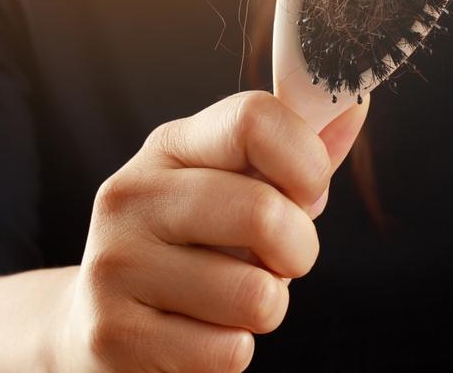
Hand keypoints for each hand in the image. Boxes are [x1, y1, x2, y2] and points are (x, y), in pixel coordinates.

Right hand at [56, 90, 367, 371]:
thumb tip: (353, 103)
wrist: (100, 320)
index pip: (255, 119)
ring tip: (233, 299)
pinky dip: (233, 352)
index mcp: (171, 146)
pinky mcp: (112, 338)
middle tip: (280, 261)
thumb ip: (298, 152)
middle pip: (264, 213)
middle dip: (299, 249)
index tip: (308, 193)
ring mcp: (114, 266)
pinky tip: (199, 334)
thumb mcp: (238, 186)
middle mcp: (131, 195)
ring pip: (256, 296)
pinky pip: (228, 353)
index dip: (306, 161)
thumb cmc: (197, 244)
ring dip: (267, 308)